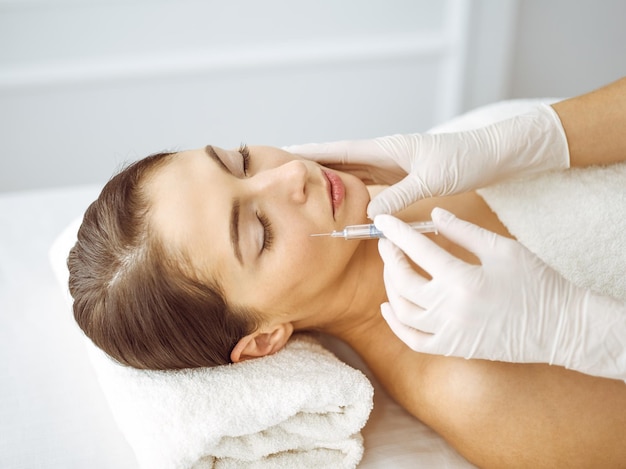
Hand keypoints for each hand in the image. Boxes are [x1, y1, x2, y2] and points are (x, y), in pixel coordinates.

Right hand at [284, 104, 568, 217]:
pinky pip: (368, 183)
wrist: (492, 155)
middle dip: (312, 163)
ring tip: (304, 185)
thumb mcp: (432, 178)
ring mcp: (392, 165)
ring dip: (329, 177)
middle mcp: (385, 154)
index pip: (340, 150)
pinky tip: (343, 197)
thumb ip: (400, 195)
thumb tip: (370, 214)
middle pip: (340, 158)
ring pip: (352, 171)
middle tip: (283, 171)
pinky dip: (351, 189)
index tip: (284, 152)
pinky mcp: (402, 176)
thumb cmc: (466, 160)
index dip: (311, 152)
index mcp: (388, 148)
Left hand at [376, 209, 625, 380]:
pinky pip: (414, 340)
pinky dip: (396, 324)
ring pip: (403, 311)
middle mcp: (451, 309)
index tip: (383, 222)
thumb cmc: (537, 282)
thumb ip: (464, 231)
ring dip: (390, 287)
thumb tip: (433, 215)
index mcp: (463, 279)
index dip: (397, 233)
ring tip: (392, 269)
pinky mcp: (454, 347)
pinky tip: (390, 307)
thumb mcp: (503, 249)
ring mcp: (450, 332)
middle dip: (390, 258)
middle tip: (388, 244)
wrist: (561, 326)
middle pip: (403, 281)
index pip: (417, 251)